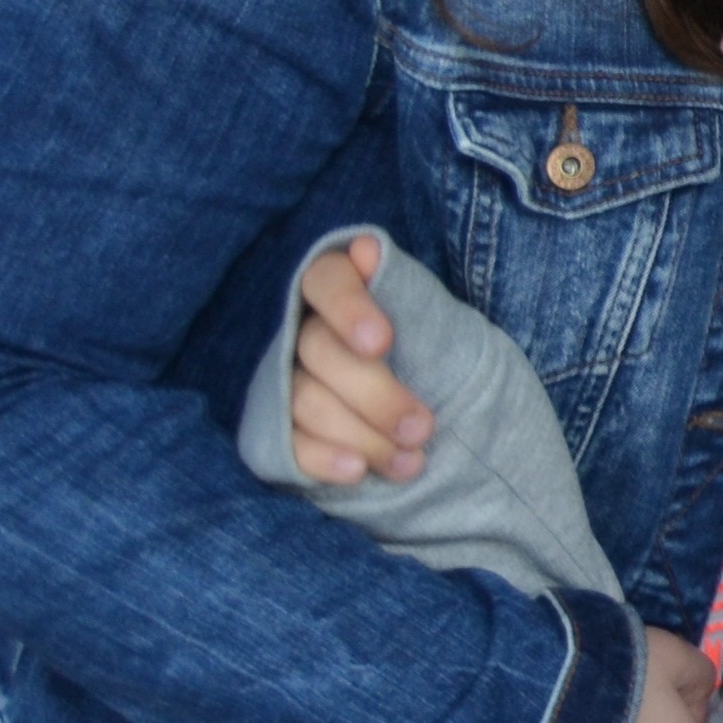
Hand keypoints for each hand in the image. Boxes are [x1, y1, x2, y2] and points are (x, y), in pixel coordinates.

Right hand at [287, 234, 438, 484]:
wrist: (443, 410)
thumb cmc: (438, 352)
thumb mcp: (437, 320)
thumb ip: (405, 289)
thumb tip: (367, 250)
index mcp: (341, 287)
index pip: (326, 280)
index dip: (349, 309)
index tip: (383, 342)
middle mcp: (304, 330)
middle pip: (319, 351)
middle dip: (375, 394)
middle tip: (422, 426)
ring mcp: (286, 381)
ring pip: (306, 402)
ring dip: (362, 434)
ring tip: (411, 459)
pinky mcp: (279, 429)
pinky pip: (289, 445)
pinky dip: (324, 460)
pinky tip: (358, 472)